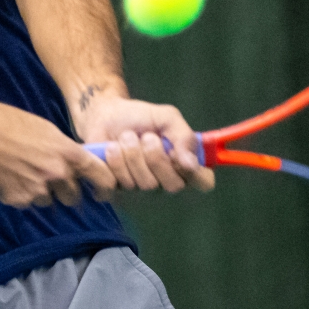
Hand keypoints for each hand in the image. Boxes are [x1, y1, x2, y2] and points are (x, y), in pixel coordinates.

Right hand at [0, 97, 116, 207]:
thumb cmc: (12, 124)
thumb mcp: (48, 131)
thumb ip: (66, 152)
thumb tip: (79, 167)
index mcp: (69, 154)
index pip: (102, 178)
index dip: (106, 188)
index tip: (102, 193)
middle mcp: (57, 174)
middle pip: (74, 197)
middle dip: (65, 191)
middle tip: (51, 178)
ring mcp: (38, 190)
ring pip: (50, 202)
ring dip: (42, 193)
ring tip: (25, 174)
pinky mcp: (19, 200)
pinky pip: (29, 203)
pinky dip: (23, 195)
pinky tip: (12, 178)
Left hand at [74, 94, 215, 192]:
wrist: (105, 114)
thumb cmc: (140, 118)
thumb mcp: (167, 118)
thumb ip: (184, 137)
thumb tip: (191, 164)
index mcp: (184, 167)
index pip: (203, 183)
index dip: (196, 173)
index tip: (180, 155)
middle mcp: (164, 184)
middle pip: (172, 186)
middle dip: (156, 156)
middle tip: (146, 137)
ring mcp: (139, 193)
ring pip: (141, 184)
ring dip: (131, 152)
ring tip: (124, 138)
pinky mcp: (113, 193)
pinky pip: (114, 185)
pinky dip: (112, 161)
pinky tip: (110, 149)